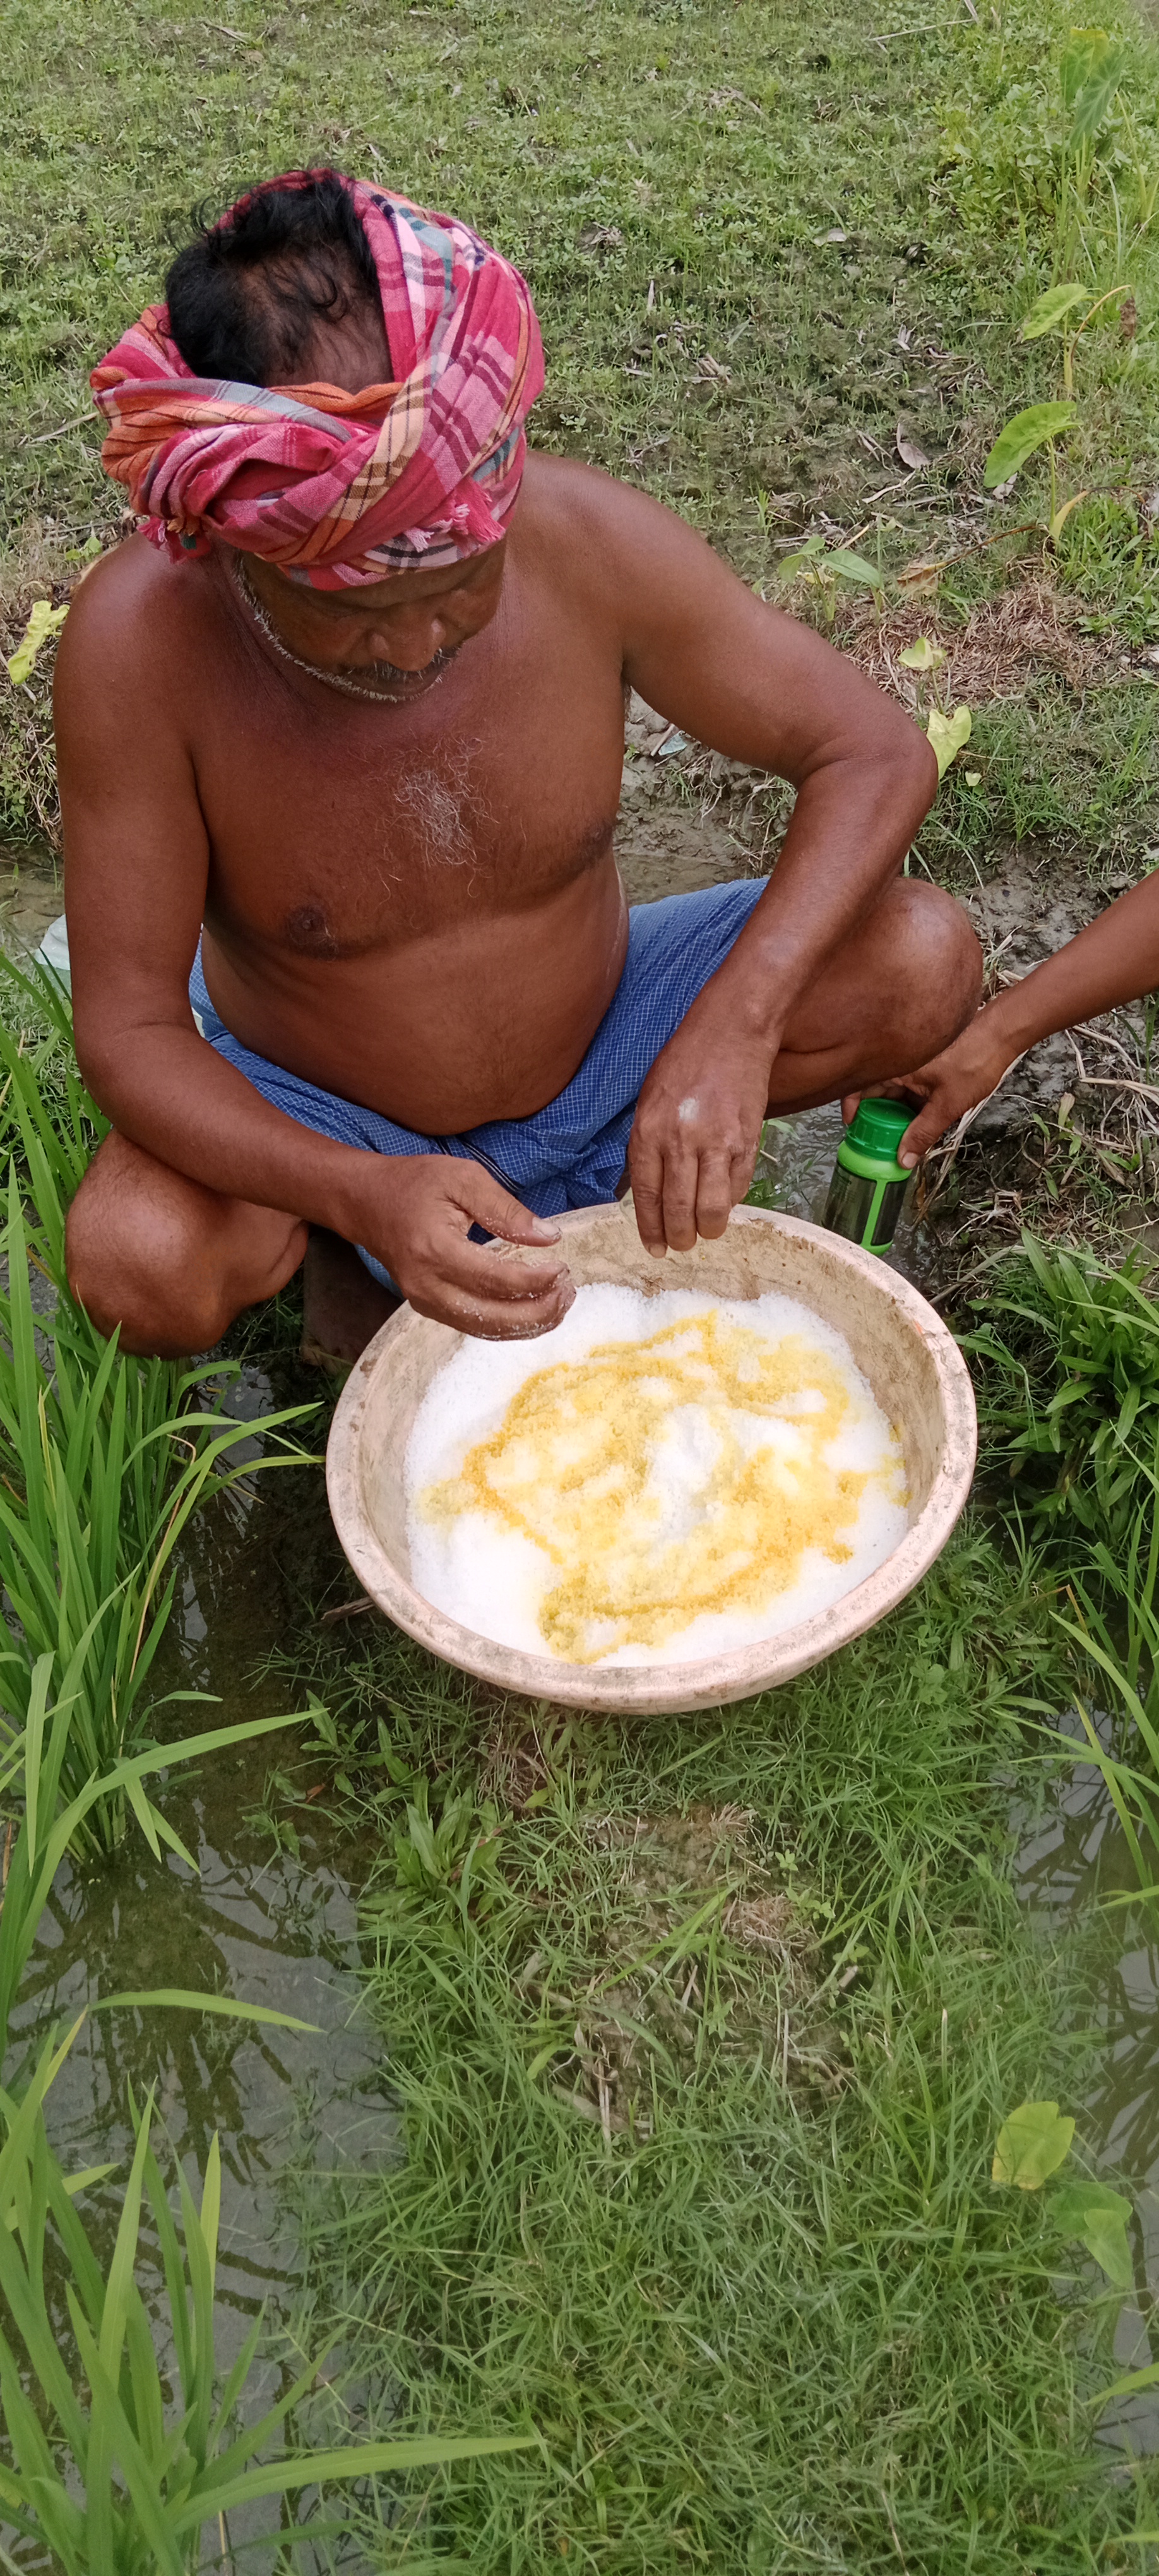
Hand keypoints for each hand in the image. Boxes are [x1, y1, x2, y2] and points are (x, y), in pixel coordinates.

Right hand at [358, 1157, 573, 1337]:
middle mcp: (427, 1285)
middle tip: (568, 1292)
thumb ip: (506, 1209)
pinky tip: (533, 1311)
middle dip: (539, 1311)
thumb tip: (549, 1238)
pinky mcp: (428, 1308)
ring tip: (560, 1304)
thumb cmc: (414, 1184)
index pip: (496, 1280)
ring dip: (528, 1324)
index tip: (562, 1268)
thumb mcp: (462, 1178)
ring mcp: (424, 1302)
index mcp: (435, 1250)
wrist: (365, 1202)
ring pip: (485, 1330)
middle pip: (493, 1317)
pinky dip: (508, 1326)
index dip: (535, 1281)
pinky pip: (474, 1327)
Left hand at [627, 1018, 774, 1253]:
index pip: (647, 1195)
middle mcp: (681, 1142)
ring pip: (712, 1208)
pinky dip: (731, 1202)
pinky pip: (739, 1187)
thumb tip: (649, 1190)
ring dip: (709, 1229)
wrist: (731, 1032)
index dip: (651, 1228)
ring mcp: (717, 1143)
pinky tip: (724, 1201)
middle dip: (680, 1237)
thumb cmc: (685, 1062)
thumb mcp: (649, 1100)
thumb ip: (648, 1145)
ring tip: (706, 1230)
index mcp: (649, 1131)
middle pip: (679, 1210)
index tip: (655, 1247)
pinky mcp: (747, 1141)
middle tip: (681, 1245)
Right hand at [842, 1012, 1019, 1166]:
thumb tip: (904, 1158)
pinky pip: (907, 1087)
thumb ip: (923, 1133)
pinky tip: (916, 1121)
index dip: (850, 1107)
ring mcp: (911, 1062)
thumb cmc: (975, 1059)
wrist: (1000, 1036)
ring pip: (892, 1091)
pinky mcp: (924, 1066)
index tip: (854, 1127)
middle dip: (874, 1116)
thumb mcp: (947, 1105)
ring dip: (893, 1112)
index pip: (858, 1085)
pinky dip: (908, 1104)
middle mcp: (899, 1060)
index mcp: (896, 1064)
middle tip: (877, 1140)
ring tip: (897, 1135)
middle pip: (873, 1090)